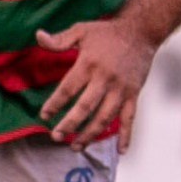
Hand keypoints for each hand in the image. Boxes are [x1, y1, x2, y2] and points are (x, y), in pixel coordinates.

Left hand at [36, 16, 156, 150]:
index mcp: (89, 64)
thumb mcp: (81, 30)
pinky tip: (121, 151)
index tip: (44, 115)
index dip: (54, 103)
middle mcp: (105, 79)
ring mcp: (121, 89)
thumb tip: (38, 36)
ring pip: (105, 117)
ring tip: (76, 145)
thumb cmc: (108, 32)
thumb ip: (59, 39)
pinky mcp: (134, 94)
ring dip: (90, 134)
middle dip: (69, 125)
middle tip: (56, 136)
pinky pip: (130, 118)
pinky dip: (126, 135)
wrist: (141, 31)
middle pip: (85, 108)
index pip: (68, 89)